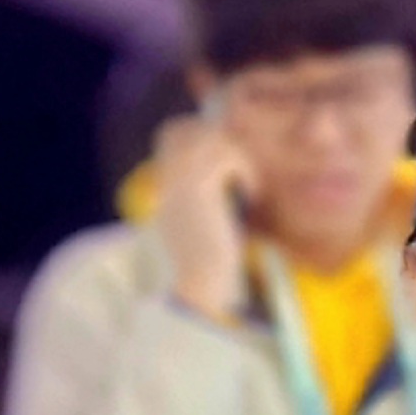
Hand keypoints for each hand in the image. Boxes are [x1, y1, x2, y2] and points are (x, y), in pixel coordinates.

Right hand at [146, 115, 258, 321]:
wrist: (198, 288)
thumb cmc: (207, 261)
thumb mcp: (204, 216)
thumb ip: (210, 189)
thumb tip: (234, 165)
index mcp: (165, 183)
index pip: (174, 130)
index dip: (202, 133)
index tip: (229, 162)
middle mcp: (167, 178)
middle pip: (191, 126)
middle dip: (223, 141)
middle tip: (241, 173)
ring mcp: (179, 182)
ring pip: (213, 138)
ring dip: (238, 159)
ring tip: (248, 188)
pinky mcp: (199, 190)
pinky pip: (228, 157)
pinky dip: (246, 174)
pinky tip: (250, 198)